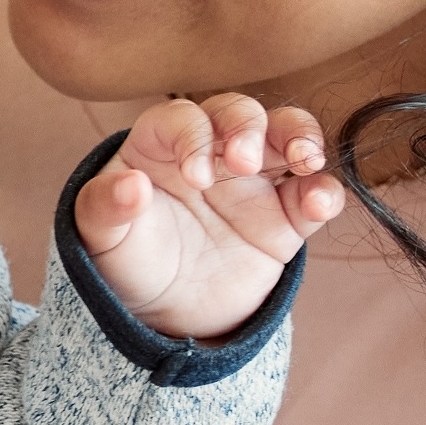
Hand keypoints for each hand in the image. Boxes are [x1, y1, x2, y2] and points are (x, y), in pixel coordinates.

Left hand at [76, 93, 342, 342]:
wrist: (164, 311)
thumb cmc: (128, 259)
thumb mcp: (101, 238)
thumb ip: (105, 209)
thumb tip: (129, 186)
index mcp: (162, 144)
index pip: (184, 117)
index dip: (194, 137)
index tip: (196, 177)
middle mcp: (213, 150)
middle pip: (241, 113)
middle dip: (248, 127)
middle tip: (245, 163)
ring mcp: (254, 180)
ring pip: (287, 135)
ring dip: (301, 137)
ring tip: (306, 159)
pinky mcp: (285, 217)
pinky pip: (313, 193)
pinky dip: (324, 192)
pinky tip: (318, 204)